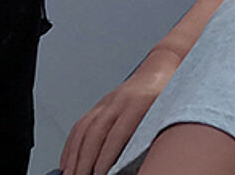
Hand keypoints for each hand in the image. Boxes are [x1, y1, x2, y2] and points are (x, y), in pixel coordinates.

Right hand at [61, 50, 179, 174]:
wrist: (159, 71)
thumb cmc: (167, 97)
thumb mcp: (167, 113)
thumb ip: (154, 134)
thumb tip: (149, 160)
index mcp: (140, 102)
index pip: (118, 133)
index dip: (107, 156)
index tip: (102, 174)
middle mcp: (119, 100)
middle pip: (96, 133)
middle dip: (86, 160)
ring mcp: (106, 102)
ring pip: (84, 130)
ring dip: (75, 157)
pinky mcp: (98, 106)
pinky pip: (80, 126)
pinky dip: (71, 147)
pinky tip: (67, 163)